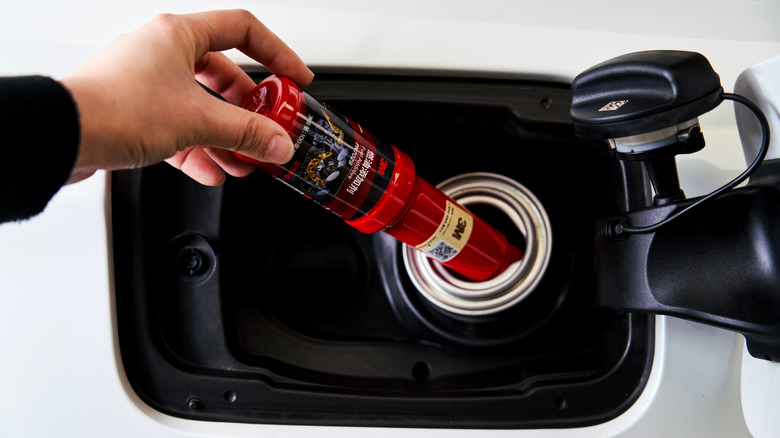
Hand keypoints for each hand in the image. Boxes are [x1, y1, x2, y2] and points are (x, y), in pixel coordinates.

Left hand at [60, 9, 313, 184]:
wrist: (62, 137)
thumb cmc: (115, 108)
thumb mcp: (199, 120)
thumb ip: (247, 133)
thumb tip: (277, 143)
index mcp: (178, 36)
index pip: (242, 30)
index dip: (277, 52)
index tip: (295, 78)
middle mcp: (161, 54)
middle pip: (223, 76)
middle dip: (249, 110)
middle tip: (269, 129)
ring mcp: (146, 84)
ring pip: (200, 107)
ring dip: (225, 136)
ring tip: (245, 160)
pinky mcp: (133, 114)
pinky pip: (177, 130)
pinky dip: (198, 150)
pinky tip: (211, 171)